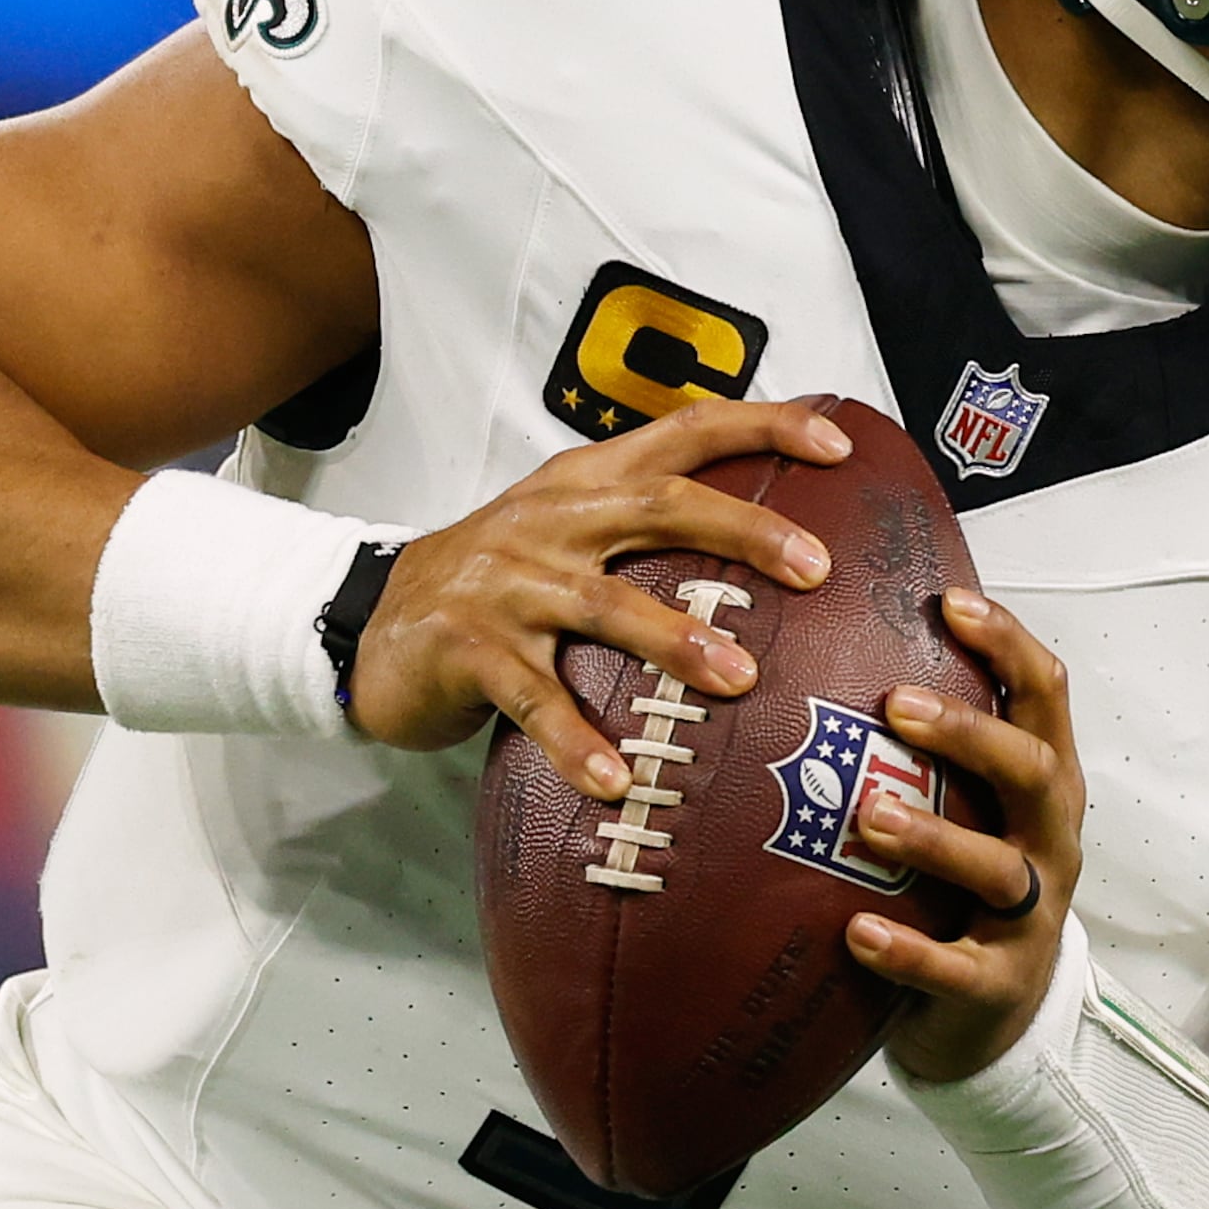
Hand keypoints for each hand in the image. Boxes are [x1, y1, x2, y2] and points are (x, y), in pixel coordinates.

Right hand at [345, 399, 847, 798]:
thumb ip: (648, 529)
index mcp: (586, 480)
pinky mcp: (468, 648)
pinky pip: (531, 698)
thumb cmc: (498, 580)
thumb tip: (775, 549)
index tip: (838, 447)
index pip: (684, 432)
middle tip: (815, 567)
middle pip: (658, 504)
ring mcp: (508, 582)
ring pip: (604, 603)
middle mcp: (553, 518)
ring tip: (740, 678)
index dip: (761, 428)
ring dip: (676, 639)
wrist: (370, 619)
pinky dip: (573, 739)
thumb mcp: (567, 530)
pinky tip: (616, 780)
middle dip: (741, 530)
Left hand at [844, 589, 1087, 1082]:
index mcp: (1044, 782)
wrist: (997, 1014)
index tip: (949, 602)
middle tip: (894, 705)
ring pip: (998, 870)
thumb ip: (929, 746)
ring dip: (936, 839)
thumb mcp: (970, 805)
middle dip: (969, 734)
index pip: (1045, 693)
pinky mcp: (998, 984)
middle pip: (1031, 771)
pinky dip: (907, 951)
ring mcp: (1030, 915)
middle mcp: (1048, 838)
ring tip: (870, 816)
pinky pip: (956, 969)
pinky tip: (857, 933)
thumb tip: (839, 641)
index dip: (1007, 643)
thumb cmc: (966, 883)